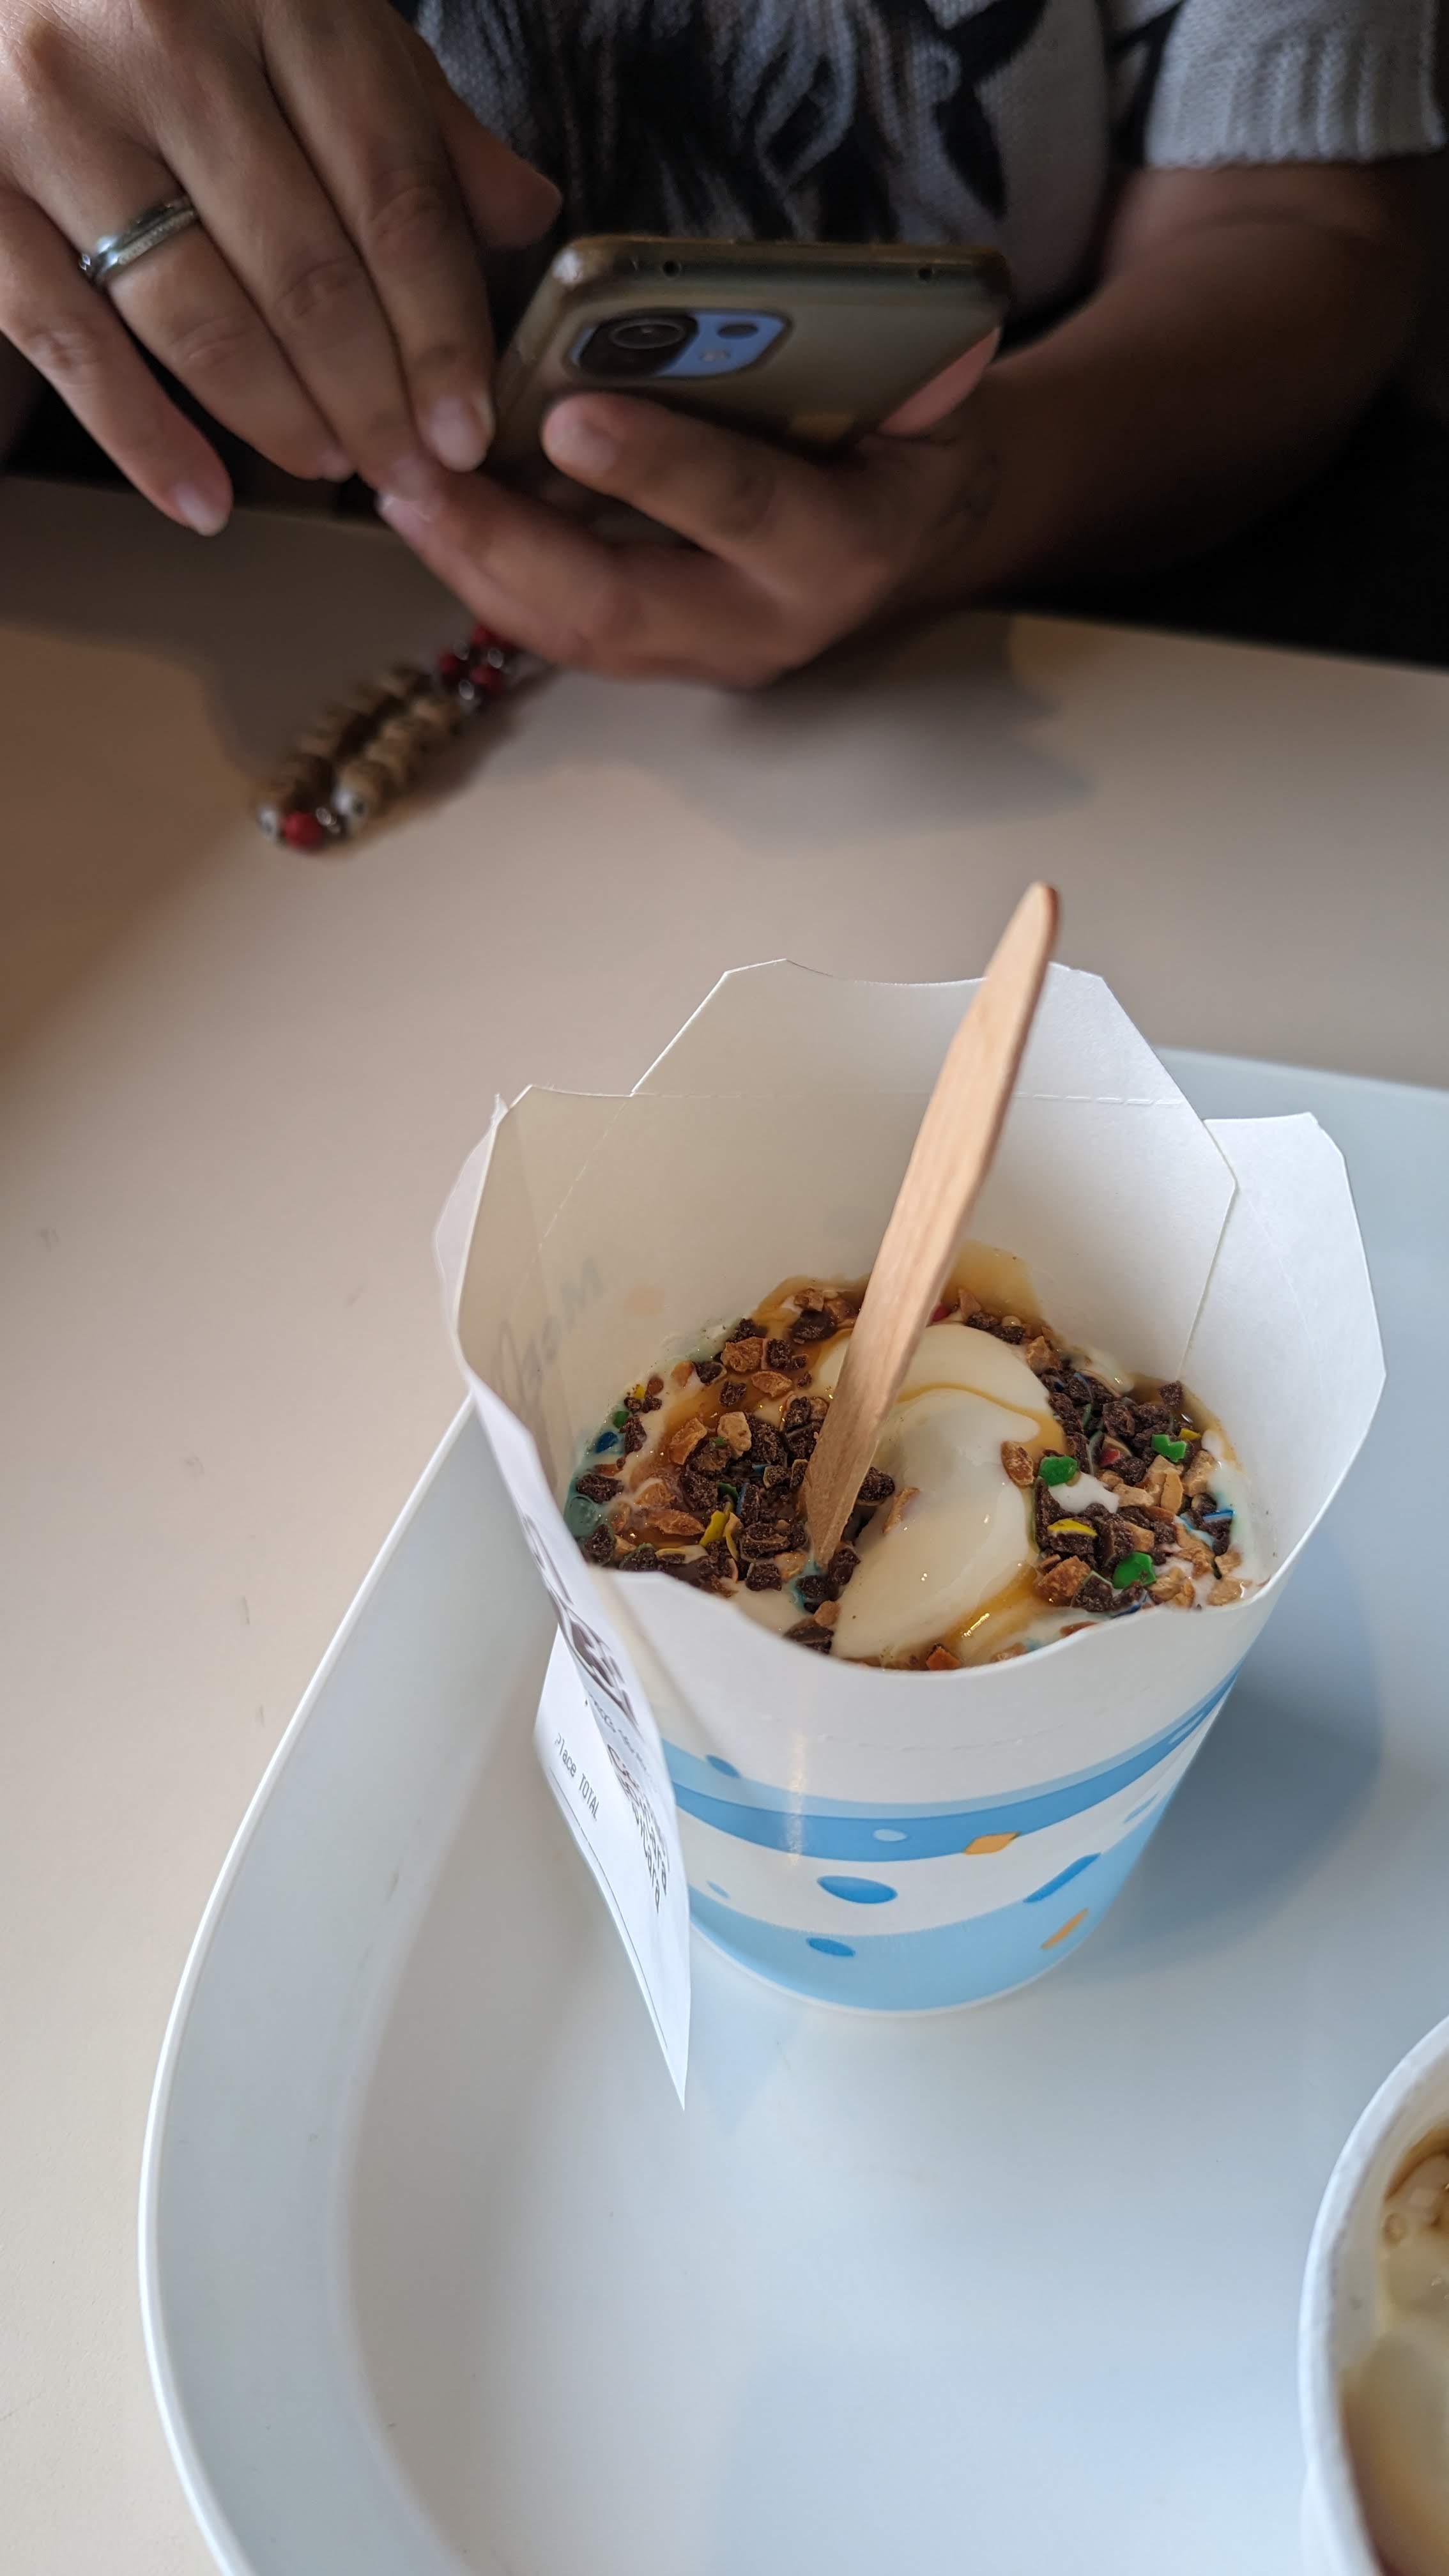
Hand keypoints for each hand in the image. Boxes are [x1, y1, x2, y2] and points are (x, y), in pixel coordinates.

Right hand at [0, 0, 558, 530]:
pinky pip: (71, 341)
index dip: (444, 333)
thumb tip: (525, 219)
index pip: (393, 197)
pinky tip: (204, 503)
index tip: (470, 429)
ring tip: (333, 465)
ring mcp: (56, 110)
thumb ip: (413, 111)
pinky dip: (144, 440)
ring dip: (281, 420)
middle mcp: (164, 39)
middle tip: (412, 474)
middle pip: (308, 275)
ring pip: (200, 318)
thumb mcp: (308, 5)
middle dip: (375, 401)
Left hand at [377, 334, 1001, 686]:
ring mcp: (709, 656)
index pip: (742, 509)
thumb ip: (901, 365)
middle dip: (509, 543)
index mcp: (841, 548)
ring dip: (474, 567)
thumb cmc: (906, 437)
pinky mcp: (662, 659)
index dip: (658, 465)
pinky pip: (559, 632)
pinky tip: (430, 520)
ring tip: (399, 492)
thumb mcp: (925, 390)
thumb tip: (886, 336)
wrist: (916, 532)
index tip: (568, 415)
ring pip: (573, 635)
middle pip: (619, 607)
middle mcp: (770, 625)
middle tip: (420, 478)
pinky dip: (487, 577)